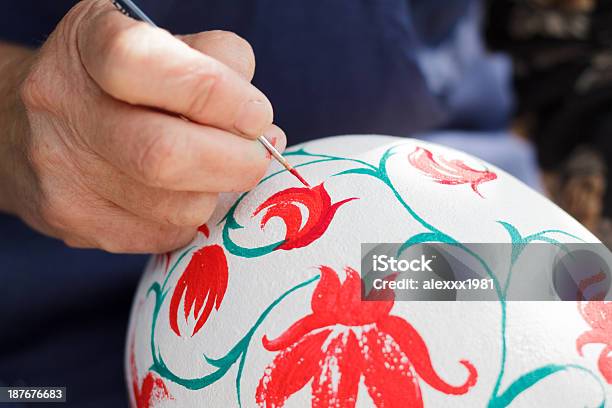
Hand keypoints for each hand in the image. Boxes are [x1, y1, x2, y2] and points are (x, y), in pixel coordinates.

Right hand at [0, 0, 285, 252]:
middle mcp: (62, 107)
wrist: (33, 128)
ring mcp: (62, 173)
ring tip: (215, 169)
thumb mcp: (164, 44)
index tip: (256, 115)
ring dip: (217, 192)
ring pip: (176, 208)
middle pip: (164, 155)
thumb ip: (218, 64)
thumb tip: (261, 127)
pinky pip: (165, 235)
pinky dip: (193, 217)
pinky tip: (182, 192)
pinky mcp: (73, 222)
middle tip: (257, 156)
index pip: (144, 64)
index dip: (215, 94)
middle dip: (236, 163)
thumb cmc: (121, 82)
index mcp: (87, 44)